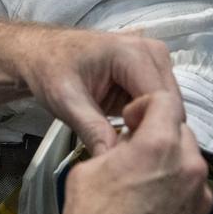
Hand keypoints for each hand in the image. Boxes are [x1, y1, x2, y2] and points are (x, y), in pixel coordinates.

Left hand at [12, 27, 182, 155]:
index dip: (151, 131)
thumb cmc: (49, 69)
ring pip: (169, 108)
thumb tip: (112, 161)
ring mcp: (154, 63)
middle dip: (154, 132)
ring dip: (152, 129)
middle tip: (128, 155)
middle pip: (171, 105)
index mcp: (133, 53)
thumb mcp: (65, 100)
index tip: (129, 154)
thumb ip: (91, 128)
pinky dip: (148, 123)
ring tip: (125, 144)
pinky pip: (160, 106)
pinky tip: (127, 135)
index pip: (163, 101)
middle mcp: (152, 53)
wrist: (41, 53)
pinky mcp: (151, 75)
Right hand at [62, 90, 211, 213]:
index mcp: (160, 144)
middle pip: (181, 132)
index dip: (144, 106)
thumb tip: (124, 149)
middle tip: (134, 151)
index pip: (164, 101)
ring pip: (189, 163)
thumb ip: (114, 148)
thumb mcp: (88, 169)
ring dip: (170, 163)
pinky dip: (177, 191)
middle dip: (159, 134)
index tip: (130, 121)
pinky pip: (192, 193)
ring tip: (144, 182)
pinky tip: (153, 206)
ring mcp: (199, 197)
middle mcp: (189, 166)